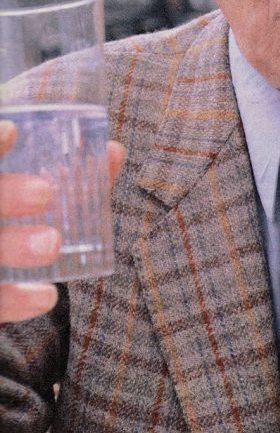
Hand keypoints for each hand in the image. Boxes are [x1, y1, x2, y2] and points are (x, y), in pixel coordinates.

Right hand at [0, 120, 124, 322]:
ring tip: (53, 243)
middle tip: (45, 192)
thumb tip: (115, 151)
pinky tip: (47, 297)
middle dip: (4, 195)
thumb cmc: (17, 219)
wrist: (4, 266)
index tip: (14, 131)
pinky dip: (12, 301)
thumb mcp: (29, 194)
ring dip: (12, 247)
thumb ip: (68, 175)